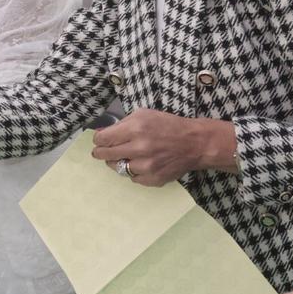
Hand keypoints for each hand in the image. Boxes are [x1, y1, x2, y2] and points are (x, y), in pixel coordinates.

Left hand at [90, 108, 219, 185]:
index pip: (103, 139)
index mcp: (135, 129)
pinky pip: (133, 178)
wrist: (194, 144)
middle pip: (106, 155)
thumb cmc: (168, 126)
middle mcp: (139, 148)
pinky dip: (134, 171)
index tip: (99, 140)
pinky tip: (140, 163)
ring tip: (124, 156)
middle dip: (101, 152)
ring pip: (118, 168)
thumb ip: (122, 123)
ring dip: (117, 162)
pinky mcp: (152, 179)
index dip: (98, 140)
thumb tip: (102, 133)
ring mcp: (145, 166)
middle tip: (100, 152)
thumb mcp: (144, 114)